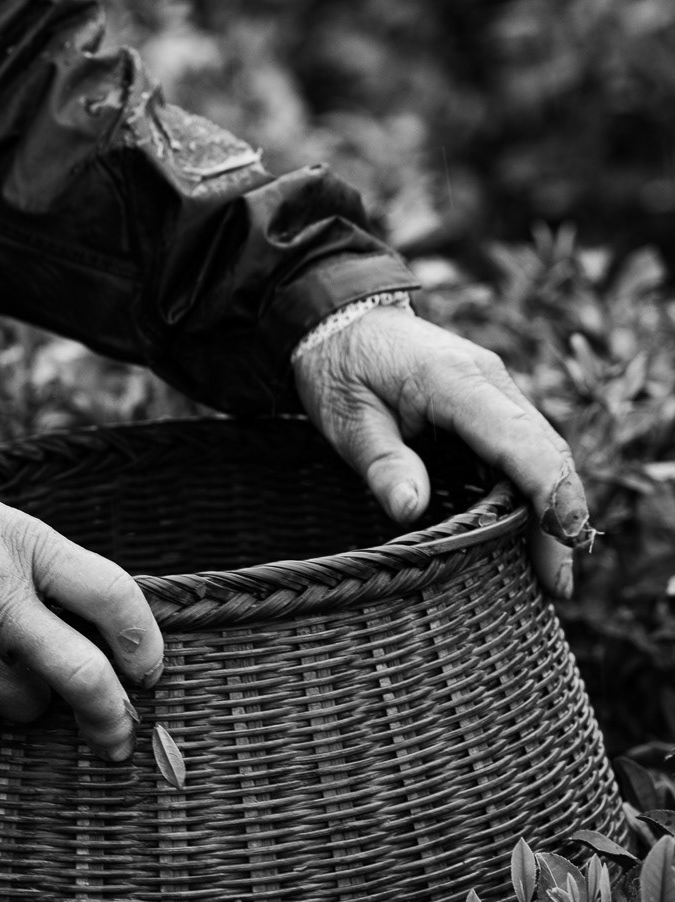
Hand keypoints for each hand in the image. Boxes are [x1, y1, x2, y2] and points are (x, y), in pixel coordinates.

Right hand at [0, 457, 164, 758]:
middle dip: (112, 717)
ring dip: (21, 695)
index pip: (112, 595)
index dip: (145, 640)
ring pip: (24, 707)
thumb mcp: (3, 524)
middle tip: (118, 737)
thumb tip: (104, 638)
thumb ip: (50, 573)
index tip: (148, 670)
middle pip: (84, 677)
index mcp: (26, 547)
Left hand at [292, 304, 589, 598]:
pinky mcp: (489, 399)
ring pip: (542, 449)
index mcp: (455, 380)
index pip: (522, 444)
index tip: (558, 554)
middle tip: (556, 585)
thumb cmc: (340, 365)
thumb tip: (410, 510)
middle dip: (562, 518)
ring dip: (552, 505)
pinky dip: (533, 486)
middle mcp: (489, 380)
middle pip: (546, 451)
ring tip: (548, 570)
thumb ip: (381, 463)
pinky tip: (526, 530)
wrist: (339, 316)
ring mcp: (494, 387)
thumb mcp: (346, 418)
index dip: (550, 500)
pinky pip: (524, 444)